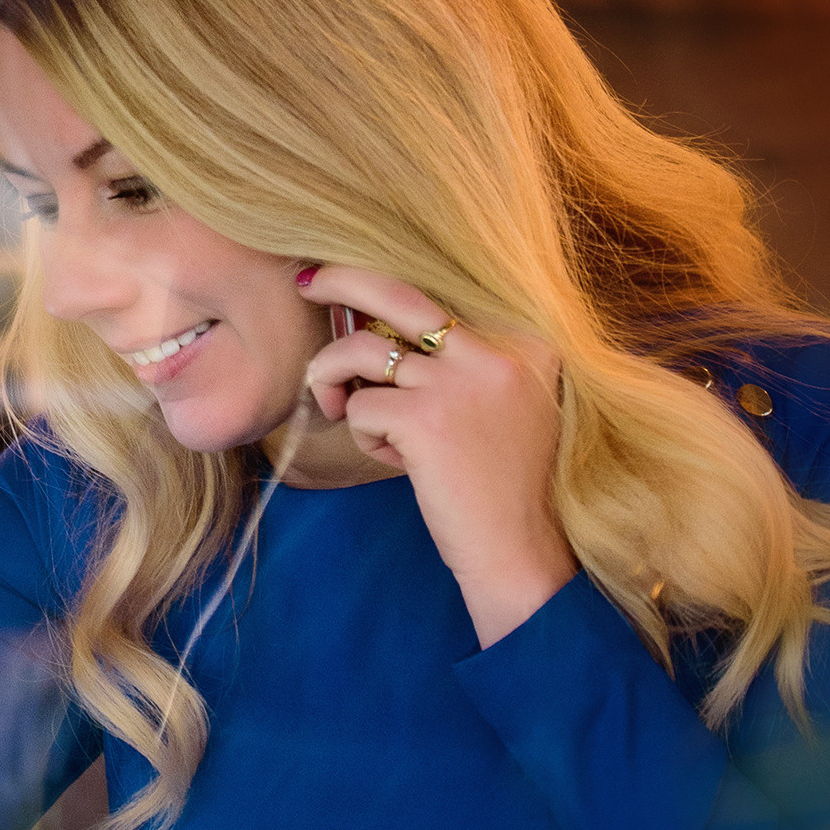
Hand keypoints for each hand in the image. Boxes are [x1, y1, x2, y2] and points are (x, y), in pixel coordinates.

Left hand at [297, 264, 576, 649]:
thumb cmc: (501, 485)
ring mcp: (459, 382)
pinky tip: (395, 460)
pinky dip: (362, 433)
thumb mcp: (501, 407)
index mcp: (521, 343)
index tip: (349, 288)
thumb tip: (378, 332)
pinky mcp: (425, 419)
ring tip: (342, 410)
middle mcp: (496, 351)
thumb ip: (459, 365)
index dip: (385, 295)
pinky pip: (359, 406)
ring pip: (360, 352)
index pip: (437, 298)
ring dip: (333, 379)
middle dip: (343, 280)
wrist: (520, 550)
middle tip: (307, 282)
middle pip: (398, 293)